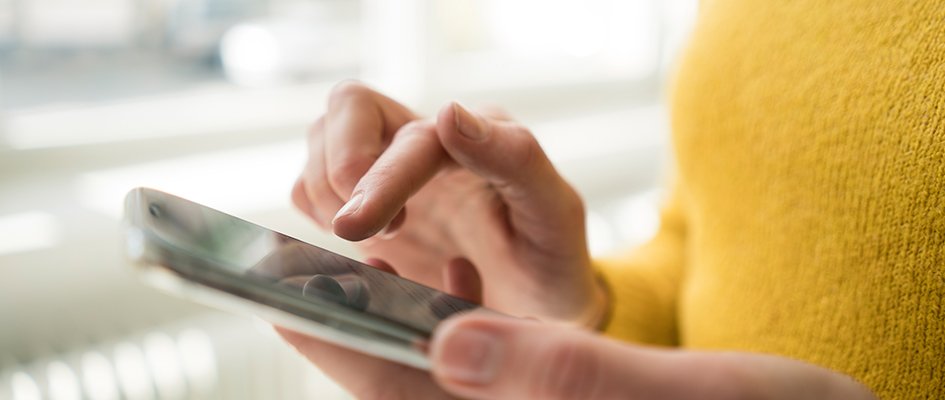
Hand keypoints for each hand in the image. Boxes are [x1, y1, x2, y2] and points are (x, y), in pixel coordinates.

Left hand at [278, 313, 876, 399]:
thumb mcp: (669, 399)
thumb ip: (559, 376)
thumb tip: (451, 340)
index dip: (345, 359)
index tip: (287, 303)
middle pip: (422, 396)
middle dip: (367, 339)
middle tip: (316, 273)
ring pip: (458, 383)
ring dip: (415, 328)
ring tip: (378, 268)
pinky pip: (502, 373)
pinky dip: (474, 328)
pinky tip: (469, 286)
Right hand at [292, 81, 604, 324]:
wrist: (538, 310)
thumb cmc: (551, 265)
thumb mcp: (555, 218)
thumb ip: (517, 160)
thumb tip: (449, 115)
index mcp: (478, 137)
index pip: (414, 136)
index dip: (385, 177)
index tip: (378, 229)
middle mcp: (429, 142)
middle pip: (348, 107)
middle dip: (341, 169)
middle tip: (374, 233)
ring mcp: (391, 170)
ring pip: (320, 139)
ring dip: (326, 194)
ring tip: (375, 243)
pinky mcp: (364, 203)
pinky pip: (310, 187)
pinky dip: (316, 214)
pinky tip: (360, 249)